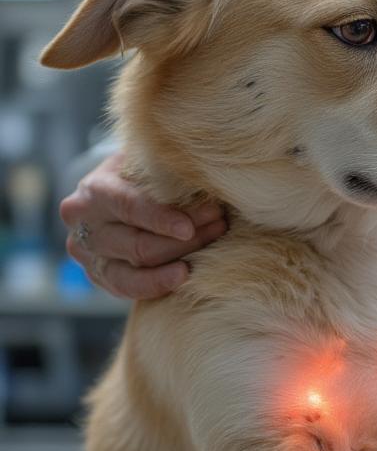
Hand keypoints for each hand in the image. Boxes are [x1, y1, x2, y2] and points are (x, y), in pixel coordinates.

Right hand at [60, 151, 226, 299]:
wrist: (115, 191)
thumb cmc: (141, 171)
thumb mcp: (149, 161)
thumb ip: (166, 170)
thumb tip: (204, 175)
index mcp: (94, 191)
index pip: (130, 207)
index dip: (162, 219)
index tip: (191, 227)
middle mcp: (83, 226)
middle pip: (138, 245)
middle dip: (184, 240)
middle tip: (219, 226)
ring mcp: (88, 256)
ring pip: (134, 272)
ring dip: (178, 263)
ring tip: (213, 252)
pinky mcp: (98, 276)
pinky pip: (128, 289)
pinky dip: (158, 284)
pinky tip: (185, 277)